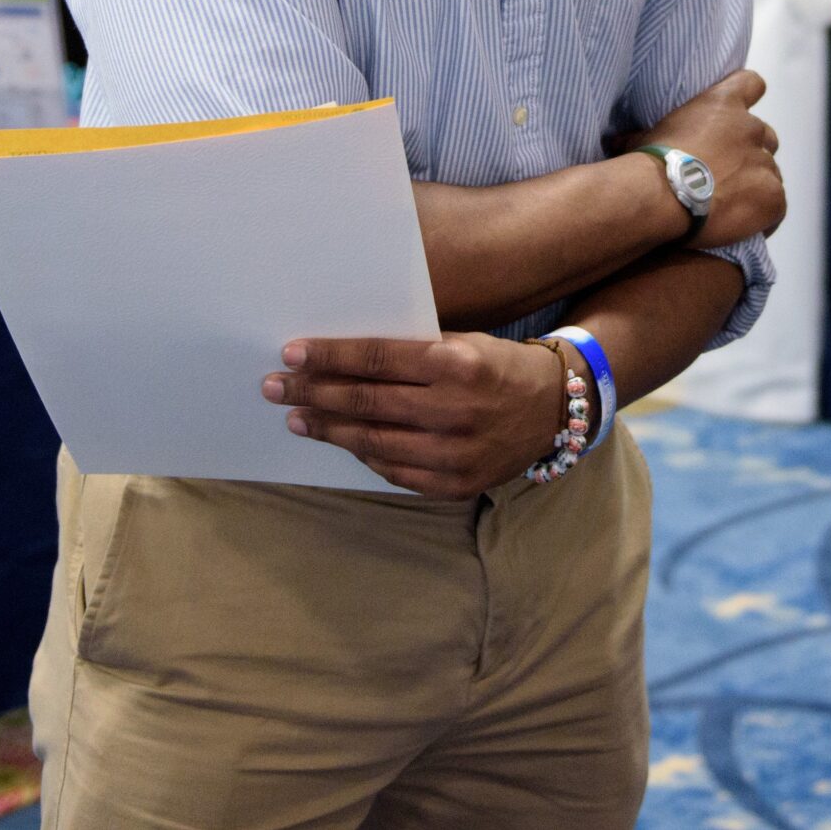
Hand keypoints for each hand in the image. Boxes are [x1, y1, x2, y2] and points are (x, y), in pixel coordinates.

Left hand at [265, 334, 566, 497]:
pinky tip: (343, 442)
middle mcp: (455, 410)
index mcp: (456, 364)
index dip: (329, 357)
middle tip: (276, 388)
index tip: (292, 353)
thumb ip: (410, 353)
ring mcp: (455, 454)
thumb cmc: (497, 366)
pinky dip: (364, 455)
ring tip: (298, 418)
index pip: (377, 359)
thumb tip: (340, 359)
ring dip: (329, 429)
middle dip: (313, 393)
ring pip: (373, 442)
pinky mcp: (455, 485)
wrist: (554, 410)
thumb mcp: (462, 343)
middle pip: (366, 402)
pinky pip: (394, 472)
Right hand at [614, 69, 785, 244]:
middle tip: (725, 175)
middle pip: (766, 137)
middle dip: (751, 153)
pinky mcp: (773, 197)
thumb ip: (647, 135)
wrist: (661, 197)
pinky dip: (762, 217)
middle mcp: (752, 128)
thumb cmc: (648, 163)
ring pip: (770, 174)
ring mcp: (766, 163)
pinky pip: (776, 207)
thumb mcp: (645, 138)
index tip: (738, 115)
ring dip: (754, 186)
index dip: (748, 98)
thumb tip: (619, 141)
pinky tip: (740, 227)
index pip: (752, 84)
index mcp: (724, 103)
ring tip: (729, 207)